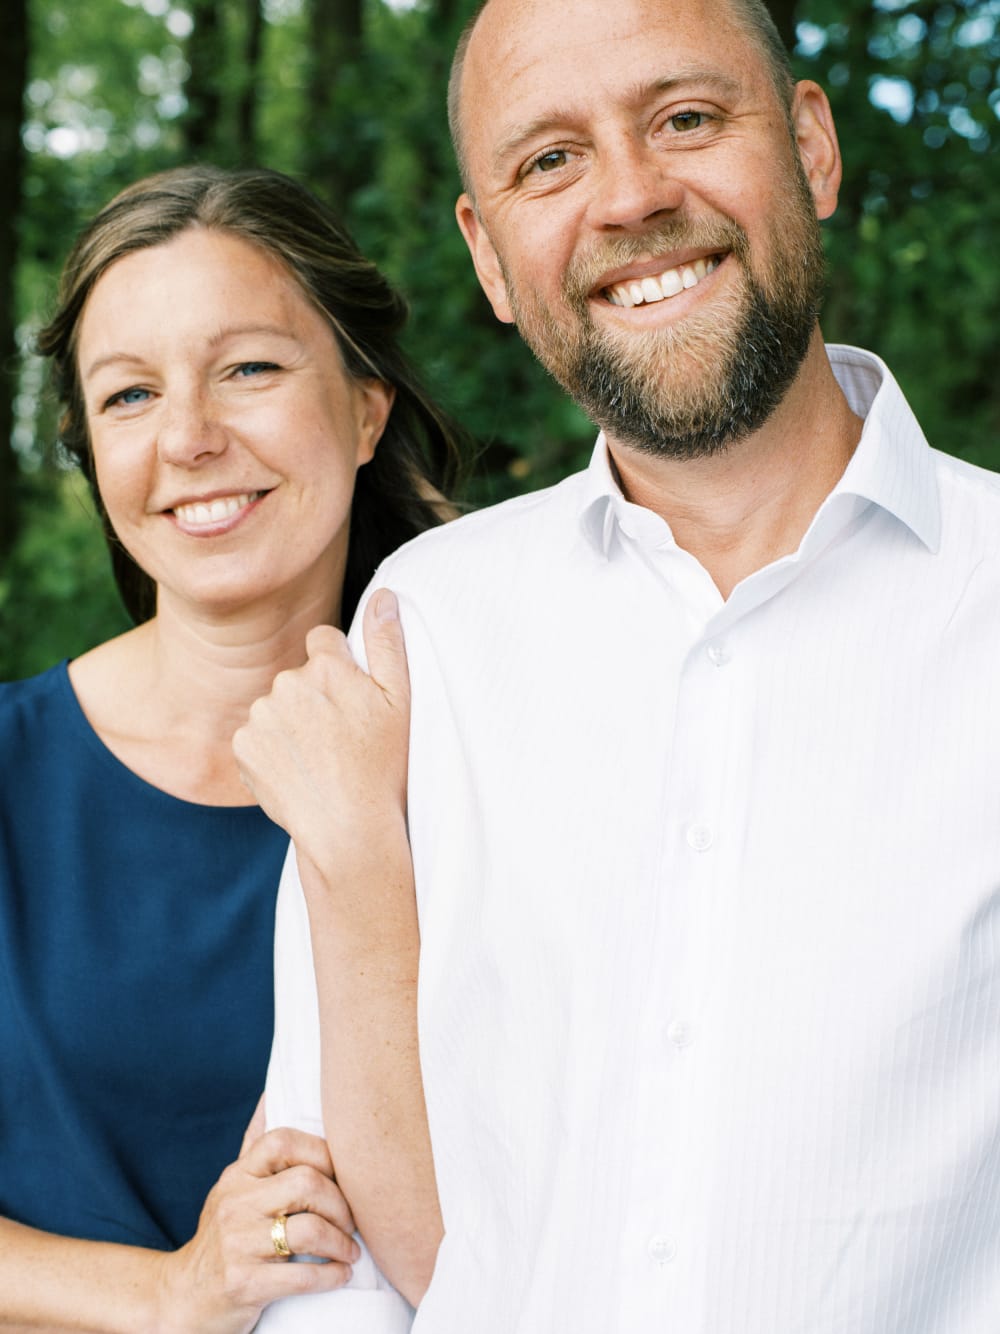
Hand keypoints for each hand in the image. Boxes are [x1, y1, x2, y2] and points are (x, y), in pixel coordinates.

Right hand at [154, 1124, 359, 1333]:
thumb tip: (272, 1093)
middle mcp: (235, 1203)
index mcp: (238, 1175)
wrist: (182, 1299)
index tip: (343, 1176)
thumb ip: (254, 1146)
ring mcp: (237, 1244)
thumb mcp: (232, 1187)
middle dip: (341, 1203)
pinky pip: (300, 1276)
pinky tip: (340, 1274)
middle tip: (353, 1222)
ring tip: (350, 1251)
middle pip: (306, 1183)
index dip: (323, 1153)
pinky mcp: (242, 1284)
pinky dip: (331, 1276)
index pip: (283, 1141)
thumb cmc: (223, 1238)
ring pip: (309, 1230)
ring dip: (340, 1242)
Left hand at [233, 589, 410, 888]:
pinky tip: (296, 773)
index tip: (349, 699)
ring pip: (276, 707)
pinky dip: (270, 752)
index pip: (323, 641)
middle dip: (313, 699)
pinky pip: (255, 737)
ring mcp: (261, 714)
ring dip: (291, 725)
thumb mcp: (399, 701)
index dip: (337, 667)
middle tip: (339, 738)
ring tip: (319, 760)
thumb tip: (384, 594)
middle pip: (298, 677)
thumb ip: (387, 642)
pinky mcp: (243, 746)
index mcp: (328, 667)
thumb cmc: (383, 766)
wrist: (347, 827)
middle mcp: (289, 682)